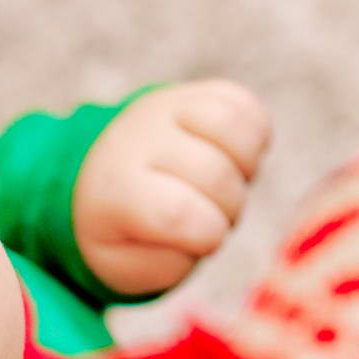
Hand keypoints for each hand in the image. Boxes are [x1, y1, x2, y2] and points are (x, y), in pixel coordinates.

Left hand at [71, 78, 271, 296]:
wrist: (103, 174)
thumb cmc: (124, 228)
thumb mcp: (128, 265)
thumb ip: (165, 263)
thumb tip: (205, 231)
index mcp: (116, 187)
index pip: (175, 211)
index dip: (206, 235)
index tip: (202, 241)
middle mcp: (140, 138)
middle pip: (215, 174)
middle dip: (228, 209)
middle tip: (209, 216)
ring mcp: (169, 107)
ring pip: (234, 127)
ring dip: (245, 169)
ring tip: (223, 185)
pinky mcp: (200, 93)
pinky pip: (247, 108)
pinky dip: (255, 140)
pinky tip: (232, 160)